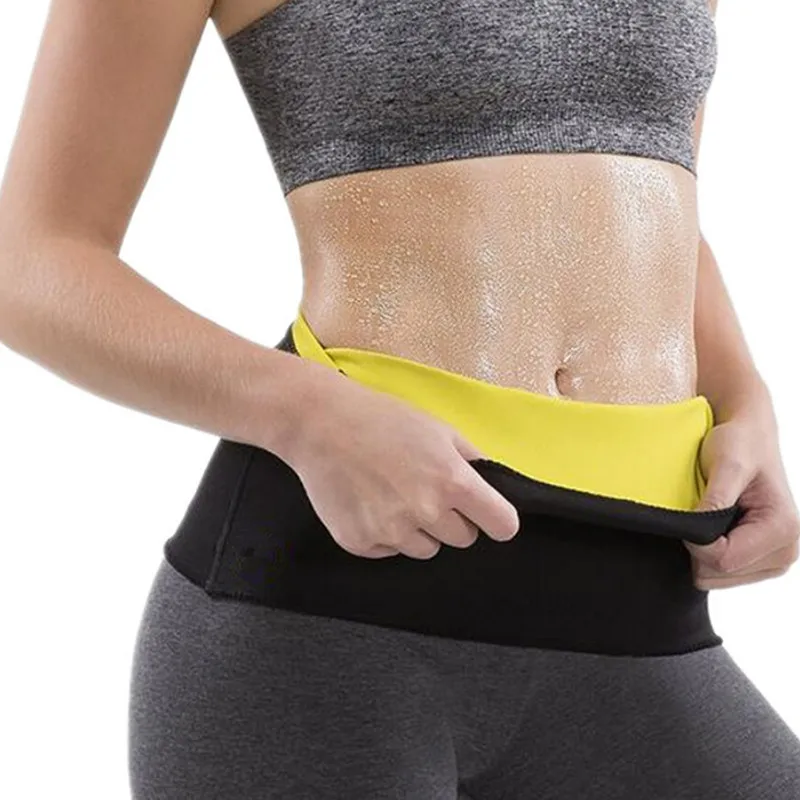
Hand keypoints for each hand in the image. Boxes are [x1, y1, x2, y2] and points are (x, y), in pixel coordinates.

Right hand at [279, 368, 519, 559]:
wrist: (320, 424)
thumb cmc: (382, 419)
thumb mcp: (438, 429)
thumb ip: (471, 460)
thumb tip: (491, 485)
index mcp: (453, 482)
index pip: (502, 526)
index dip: (496, 518)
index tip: (486, 513)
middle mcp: (425, 512)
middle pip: (463, 539)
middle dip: (453, 519)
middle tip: (426, 489)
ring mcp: (390, 531)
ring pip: (426, 549)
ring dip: (418, 529)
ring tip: (393, 493)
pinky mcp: (360, 542)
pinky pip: (389, 551)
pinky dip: (384, 532)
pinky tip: (369, 501)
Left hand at [685, 401, 799, 589]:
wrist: (748, 437)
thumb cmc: (740, 444)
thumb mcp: (727, 464)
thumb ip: (715, 500)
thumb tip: (697, 533)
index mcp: (783, 530)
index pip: (724, 560)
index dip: (695, 542)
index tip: (692, 513)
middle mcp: (787, 550)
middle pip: (718, 574)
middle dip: (700, 546)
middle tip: (705, 511)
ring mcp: (774, 559)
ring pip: (716, 578)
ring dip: (704, 549)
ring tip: (714, 516)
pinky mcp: (760, 561)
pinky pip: (719, 573)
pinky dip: (709, 552)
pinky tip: (717, 526)